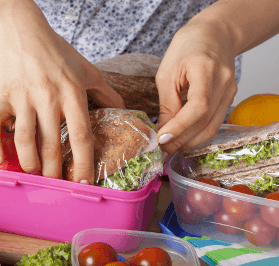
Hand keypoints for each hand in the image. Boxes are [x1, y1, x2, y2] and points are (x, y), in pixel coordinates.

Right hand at [0, 5, 124, 183]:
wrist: (22, 30)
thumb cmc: (57, 52)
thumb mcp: (88, 70)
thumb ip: (107, 92)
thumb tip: (124, 110)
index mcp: (72, 93)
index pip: (81, 135)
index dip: (84, 162)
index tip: (84, 183)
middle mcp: (48, 97)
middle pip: (52, 144)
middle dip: (54, 171)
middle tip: (56, 184)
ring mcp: (23, 97)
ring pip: (25, 139)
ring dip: (30, 163)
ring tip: (35, 173)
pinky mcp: (2, 96)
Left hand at [156, 20, 237, 156]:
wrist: (214, 34)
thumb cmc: (186, 47)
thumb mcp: (168, 72)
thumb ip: (167, 103)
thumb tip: (163, 131)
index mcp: (206, 70)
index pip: (198, 107)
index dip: (180, 127)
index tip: (162, 139)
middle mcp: (224, 83)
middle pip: (205, 122)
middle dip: (181, 140)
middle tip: (161, 149)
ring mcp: (230, 91)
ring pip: (211, 127)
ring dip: (189, 141)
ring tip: (170, 146)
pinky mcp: (229, 98)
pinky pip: (214, 121)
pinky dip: (197, 133)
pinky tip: (182, 136)